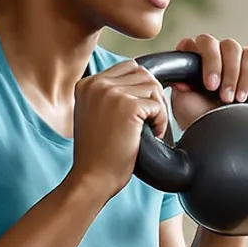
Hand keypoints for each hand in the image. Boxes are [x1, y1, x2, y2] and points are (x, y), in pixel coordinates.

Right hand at [70, 59, 167, 196]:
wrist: (91, 178)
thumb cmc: (96, 154)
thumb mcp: (93, 115)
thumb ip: (108, 96)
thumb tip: (142, 82)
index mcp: (87, 83)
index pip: (128, 68)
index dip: (141, 87)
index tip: (142, 110)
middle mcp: (97, 84)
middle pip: (143, 74)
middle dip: (152, 96)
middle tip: (149, 120)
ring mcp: (111, 93)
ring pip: (152, 87)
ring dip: (158, 109)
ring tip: (150, 129)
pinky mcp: (128, 107)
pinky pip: (157, 105)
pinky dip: (161, 121)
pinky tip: (152, 135)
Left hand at [168, 34, 247, 131]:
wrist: (219, 137)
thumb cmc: (198, 118)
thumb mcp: (182, 101)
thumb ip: (180, 81)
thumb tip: (180, 74)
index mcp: (201, 58)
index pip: (204, 42)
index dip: (209, 59)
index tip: (210, 84)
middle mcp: (222, 56)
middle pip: (230, 45)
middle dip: (229, 73)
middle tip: (225, 96)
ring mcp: (243, 62)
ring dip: (244, 78)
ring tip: (239, 100)